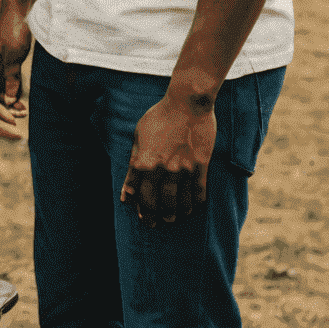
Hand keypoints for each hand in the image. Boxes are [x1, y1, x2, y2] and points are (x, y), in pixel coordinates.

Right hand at [0, 3, 32, 129]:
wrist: (18, 13)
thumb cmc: (13, 31)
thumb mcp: (14, 56)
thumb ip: (11, 79)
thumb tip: (10, 101)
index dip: (0, 112)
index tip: (14, 120)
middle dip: (5, 110)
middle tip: (23, 114)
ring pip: (0, 96)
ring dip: (10, 106)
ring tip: (24, 111)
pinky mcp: (6, 69)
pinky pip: (7, 88)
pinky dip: (14, 96)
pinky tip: (22, 102)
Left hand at [120, 93, 215, 227]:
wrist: (187, 104)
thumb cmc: (158, 118)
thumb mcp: (138, 138)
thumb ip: (133, 165)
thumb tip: (127, 192)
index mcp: (145, 162)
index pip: (141, 195)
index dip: (142, 209)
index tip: (143, 216)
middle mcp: (164, 169)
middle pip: (160, 202)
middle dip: (157, 216)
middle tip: (157, 223)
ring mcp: (184, 169)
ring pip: (180, 201)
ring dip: (176, 213)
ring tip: (173, 218)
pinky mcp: (201, 166)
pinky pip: (199, 192)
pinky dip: (195, 203)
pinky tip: (192, 208)